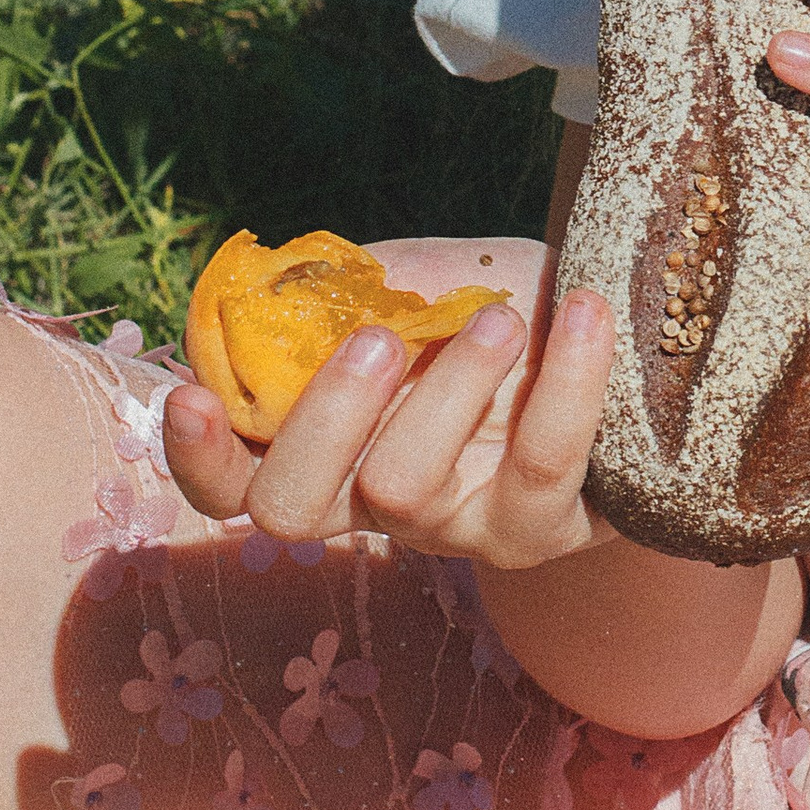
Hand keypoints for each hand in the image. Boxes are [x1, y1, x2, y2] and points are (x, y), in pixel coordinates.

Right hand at [163, 236, 620, 571]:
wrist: (619, 334)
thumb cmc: (500, 304)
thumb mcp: (423, 279)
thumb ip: (357, 285)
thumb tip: (298, 280)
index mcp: (328, 445)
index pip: (231, 482)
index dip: (199, 454)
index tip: (189, 392)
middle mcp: (375, 503)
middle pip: (292, 506)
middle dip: (323, 418)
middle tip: (378, 338)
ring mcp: (455, 529)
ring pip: (407, 489)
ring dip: (449, 390)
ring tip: (500, 318)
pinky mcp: (542, 530)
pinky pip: (541, 469)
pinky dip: (566, 382)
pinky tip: (584, 314)